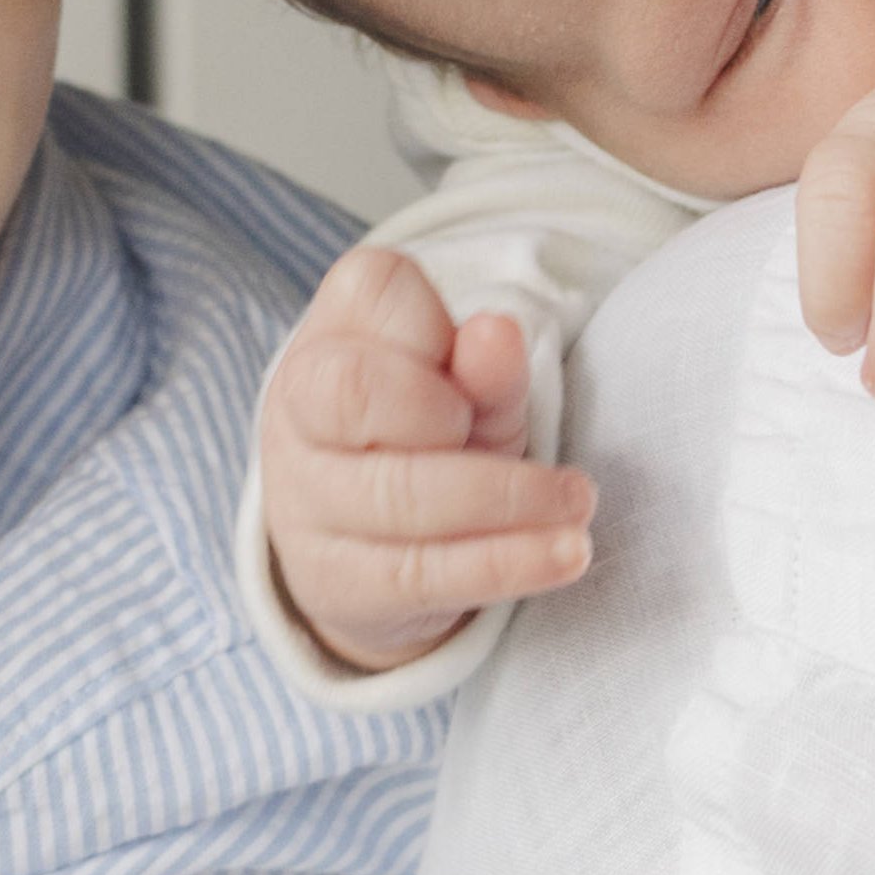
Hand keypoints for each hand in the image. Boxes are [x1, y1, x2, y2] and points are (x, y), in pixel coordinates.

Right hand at [258, 244, 596, 673]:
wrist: (361, 543)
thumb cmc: (425, 435)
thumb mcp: (468, 393)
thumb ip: (487, 366)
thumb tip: (496, 330)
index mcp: (328, 334)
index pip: (373, 292)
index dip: (437, 329)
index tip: (474, 358)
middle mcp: (296, 411)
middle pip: (356, 392)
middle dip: (448, 410)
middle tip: (511, 433)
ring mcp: (305, 501)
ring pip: (398, 496)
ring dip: (509, 499)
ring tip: (578, 503)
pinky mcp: (334, 581)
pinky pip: (421, 573)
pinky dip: (506, 564)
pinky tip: (564, 554)